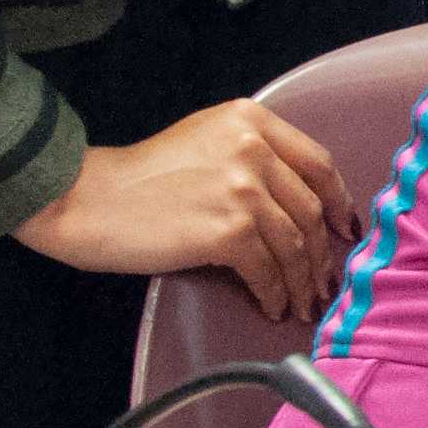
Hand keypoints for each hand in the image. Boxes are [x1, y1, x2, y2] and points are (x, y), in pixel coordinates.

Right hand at [13, 99, 358, 323]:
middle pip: (310, 210)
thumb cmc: (139, 178)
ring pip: (294, 245)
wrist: (84, 200)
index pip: (318, 164)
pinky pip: (268, 271)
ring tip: (303, 302)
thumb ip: (254, 156)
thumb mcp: (206, 141)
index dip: (337, 202)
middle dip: (322, 253)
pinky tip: (273, 306)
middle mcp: (254, 149)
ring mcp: (243, 189)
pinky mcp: (228, 231)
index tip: (344, 228)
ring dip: (302, 281)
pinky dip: (276, 293)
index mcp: (251, 120)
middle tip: (324, 281)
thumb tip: (301, 204)